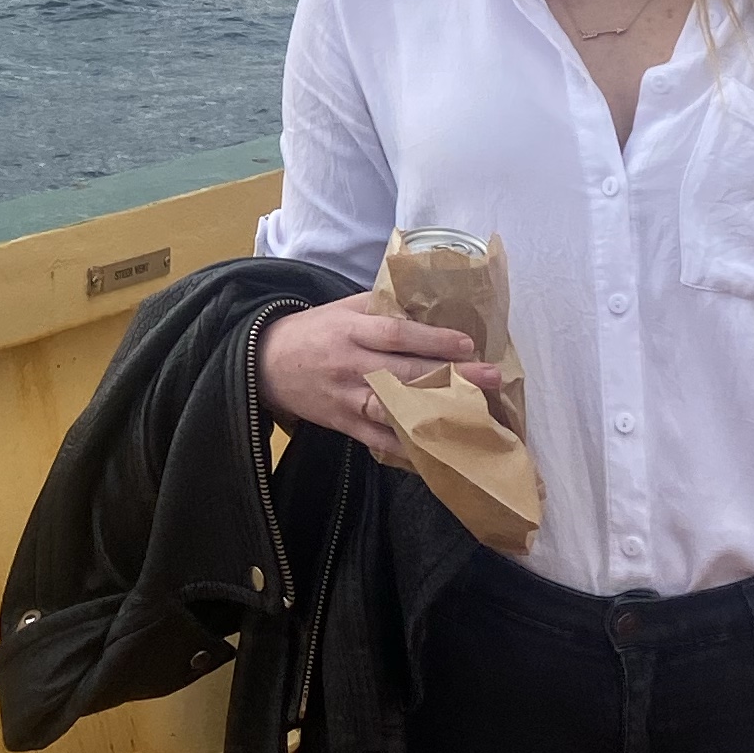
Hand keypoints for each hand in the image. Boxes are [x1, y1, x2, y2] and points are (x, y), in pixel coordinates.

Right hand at [257, 301, 502, 446]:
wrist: (262, 365)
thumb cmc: (312, 331)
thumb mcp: (341, 308)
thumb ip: (381, 307)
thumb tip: (427, 302)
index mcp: (351, 330)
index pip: (395, 334)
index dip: (432, 340)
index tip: (467, 343)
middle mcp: (351, 366)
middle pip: (405, 372)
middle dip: (451, 376)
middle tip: (491, 378)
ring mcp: (347, 399)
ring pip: (395, 409)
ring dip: (435, 412)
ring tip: (473, 414)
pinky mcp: (343, 425)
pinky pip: (380, 441)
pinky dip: (408, 448)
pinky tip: (439, 450)